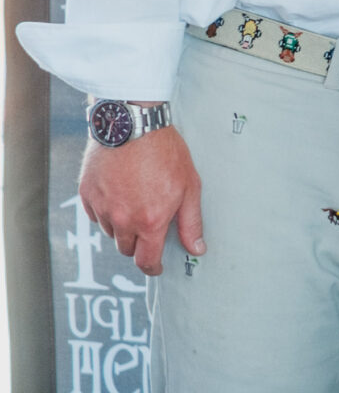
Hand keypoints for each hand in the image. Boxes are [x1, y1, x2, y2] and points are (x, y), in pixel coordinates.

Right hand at [80, 124, 203, 275]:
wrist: (133, 124)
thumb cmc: (166, 153)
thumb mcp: (189, 187)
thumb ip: (191, 222)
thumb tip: (197, 249)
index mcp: (150, 221)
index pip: (146, 260)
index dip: (152, 268)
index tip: (156, 267)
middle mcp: (122, 219)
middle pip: (126, 248)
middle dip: (139, 245)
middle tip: (150, 228)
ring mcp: (102, 207)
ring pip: (111, 232)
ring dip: (123, 227)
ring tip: (137, 203)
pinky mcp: (86, 194)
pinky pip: (96, 214)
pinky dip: (108, 211)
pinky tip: (120, 193)